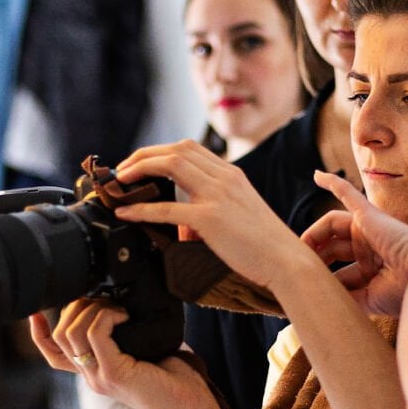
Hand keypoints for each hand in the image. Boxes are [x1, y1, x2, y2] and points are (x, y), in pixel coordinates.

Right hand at [27, 304, 211, 408]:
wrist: (190, 406)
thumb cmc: (173, 376)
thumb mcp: (141, 350)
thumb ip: (122, 335)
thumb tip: (117, 300)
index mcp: (93, 371)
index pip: (52, 353)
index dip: (38, 331)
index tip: (37, 309)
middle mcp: (90, 376)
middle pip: (59, 335)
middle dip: (77, 307)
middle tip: (105, 300)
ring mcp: (99, 377)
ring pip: (72, 332)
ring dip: (93, 309)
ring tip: (117, 308)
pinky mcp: (114, 374)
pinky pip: (95, 334)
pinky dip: (108, 316)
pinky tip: (125, 316)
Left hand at [111, 139, 312, 287]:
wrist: (287, 261)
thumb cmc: (265, 245)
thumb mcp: (241, 213)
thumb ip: (214, 207)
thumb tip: (181, 224)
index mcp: (232, 174)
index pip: (189, 147)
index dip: (159, 151)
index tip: (141, 164)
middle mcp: (225, 177)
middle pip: (176, 150)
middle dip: (143, 155)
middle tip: (122, 171)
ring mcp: (218, 195)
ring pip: (171, 165)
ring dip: (139, 169)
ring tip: (120, 182)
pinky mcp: (211, 218)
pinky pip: (167, 208)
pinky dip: (141, 208)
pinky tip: (125, 212)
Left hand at [303, 171, 407, 315]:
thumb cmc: (403, 292)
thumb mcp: (369, 300)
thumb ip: (346, 298)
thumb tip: (319, 300)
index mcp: (375, 271)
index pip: (343, 275)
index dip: (327, 282)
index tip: (310, 291)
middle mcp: (372, 249)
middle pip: (333, 251)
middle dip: (316, 259)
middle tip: (298, 268)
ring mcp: (370, 229)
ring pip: (332, 228)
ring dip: (313, 236)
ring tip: (299, 246)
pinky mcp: (368, 213)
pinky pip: (348, 194)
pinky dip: (333, 184)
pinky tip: (316, 175)